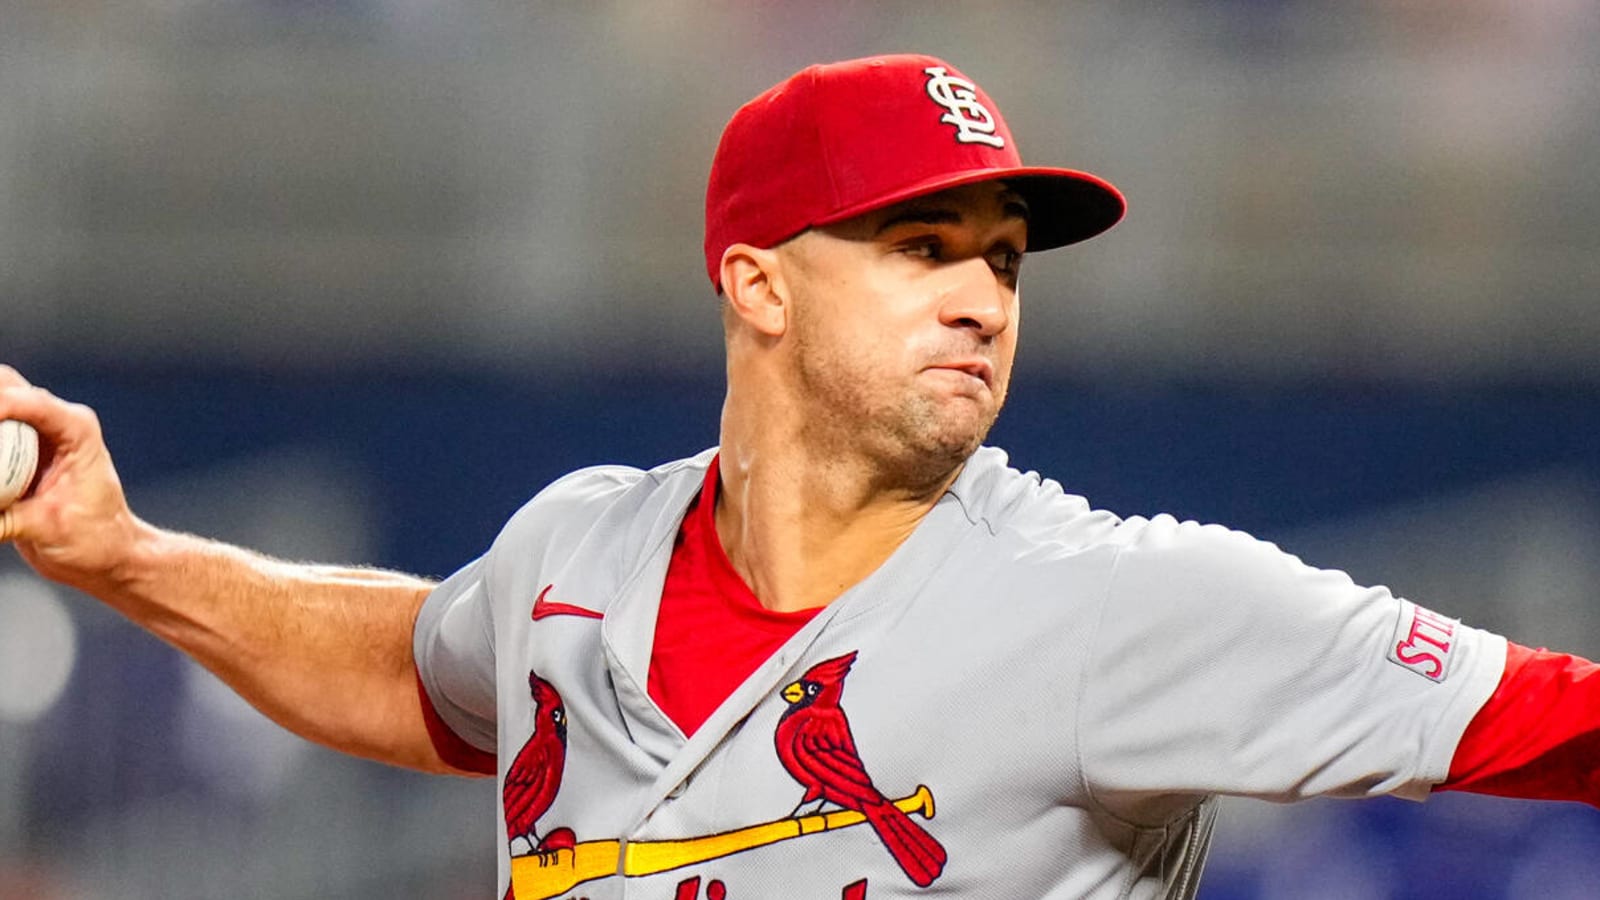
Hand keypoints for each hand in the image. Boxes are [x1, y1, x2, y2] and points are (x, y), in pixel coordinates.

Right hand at [0, 365, 144, 593]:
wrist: (107, 554)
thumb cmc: (95, 539)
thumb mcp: (49, 530)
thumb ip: (5, 520)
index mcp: (78, 430)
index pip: (31, 402)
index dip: (0, 406)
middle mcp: (57, 422)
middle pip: (5, 386)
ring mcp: (36, 433)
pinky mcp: (18, 451)